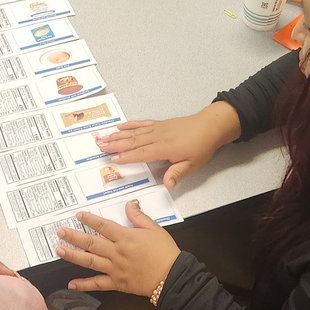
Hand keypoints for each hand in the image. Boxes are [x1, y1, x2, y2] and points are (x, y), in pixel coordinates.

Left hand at [56, 201, 180, 295]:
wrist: (171, 277)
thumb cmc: (165, 252)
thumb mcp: (155, 229)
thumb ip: (139, 217)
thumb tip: (129, 205)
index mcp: (126, 237)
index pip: (103, 226)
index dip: (90, 220)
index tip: (78, 215)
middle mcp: (117, 252)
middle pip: (91, 242)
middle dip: (74, 236)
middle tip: (60, 231)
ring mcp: (115, 269)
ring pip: (90, 261)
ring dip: (73, 255)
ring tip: (59, 250)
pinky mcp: (117, 283)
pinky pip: (98, 284)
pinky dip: (84, 284)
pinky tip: (71, 283)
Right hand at [95, 104, 240, 188]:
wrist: (210, 125)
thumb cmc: (202, 146)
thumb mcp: (193, 164)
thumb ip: (177, 173)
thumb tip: (166, 185)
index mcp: (164, 148)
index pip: (142, 153)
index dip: (127, 157)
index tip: (112, 159)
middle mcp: (158, 137)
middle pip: (133, 141)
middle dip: (115, 144)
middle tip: (99, 146)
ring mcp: (158, 128)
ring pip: (134, 132)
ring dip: (117, 135)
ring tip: (103, 137)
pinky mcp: (160, 124)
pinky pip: (142, 124)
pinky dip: (130, 125)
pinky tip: (120, 125)